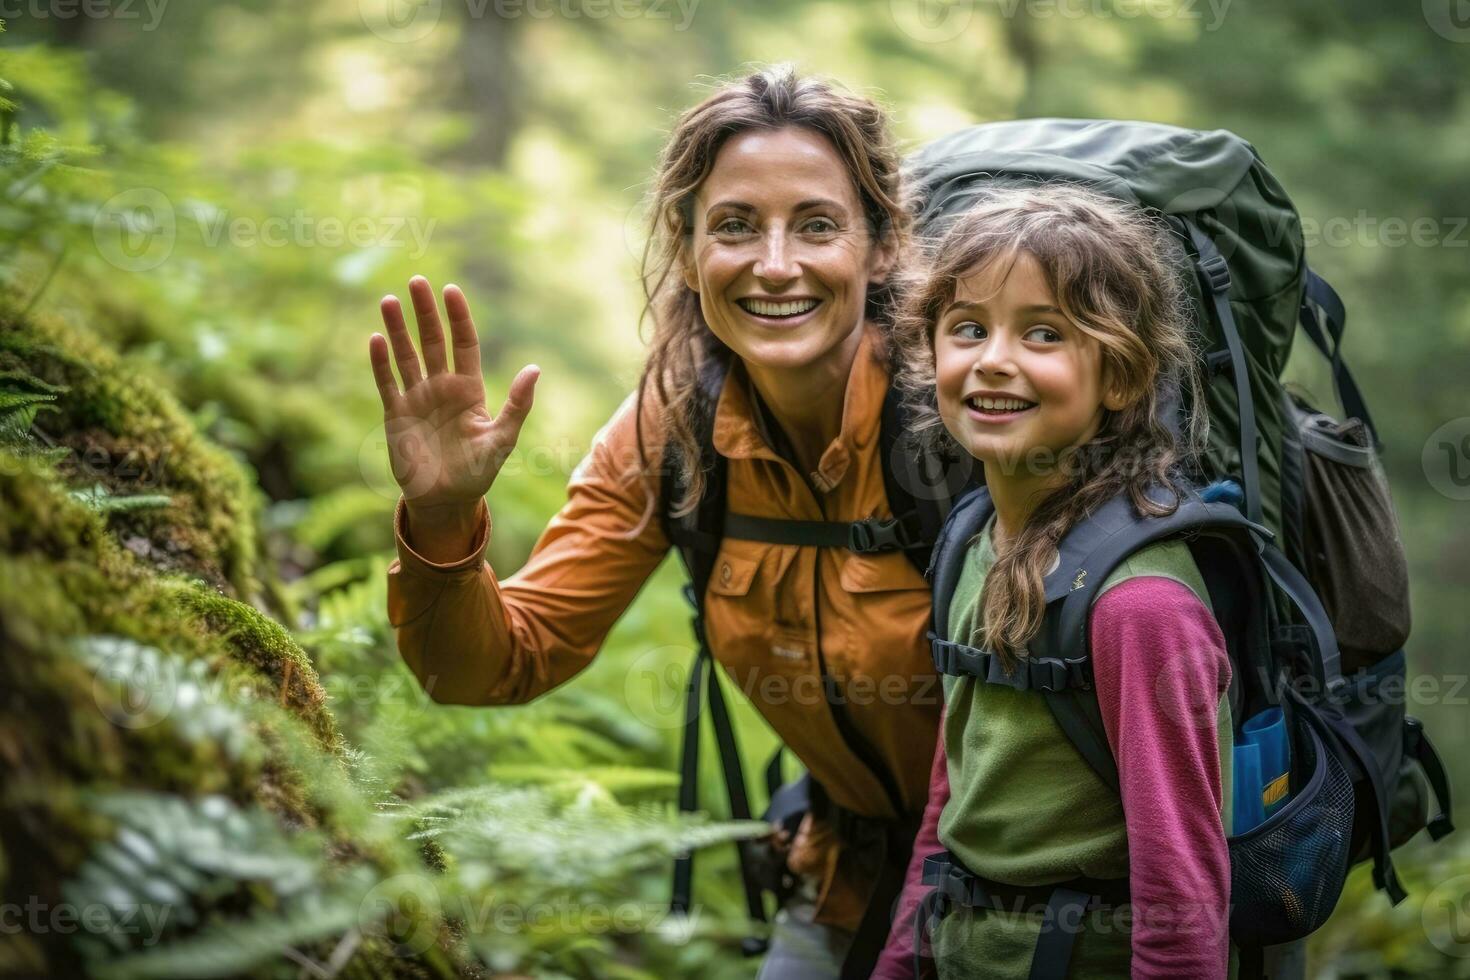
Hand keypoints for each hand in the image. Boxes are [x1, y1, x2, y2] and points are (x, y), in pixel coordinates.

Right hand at [368, 276, 538, 524]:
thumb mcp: (502, 438)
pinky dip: (381, 363)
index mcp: (468, 389)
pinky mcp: (395, 415)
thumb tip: (535, 368)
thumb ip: (518, 404)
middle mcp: (441, 387)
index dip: (458, 317)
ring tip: (388, 300)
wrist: (445, 500)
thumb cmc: (477, 472)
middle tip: (416, 281)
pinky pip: (387, 383)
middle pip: (431, 341)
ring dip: (397, 329)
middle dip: (424, 312)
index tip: (451, 290)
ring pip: (405, 356)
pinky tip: (376, 339)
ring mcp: (416, 399)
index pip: (463, 343)